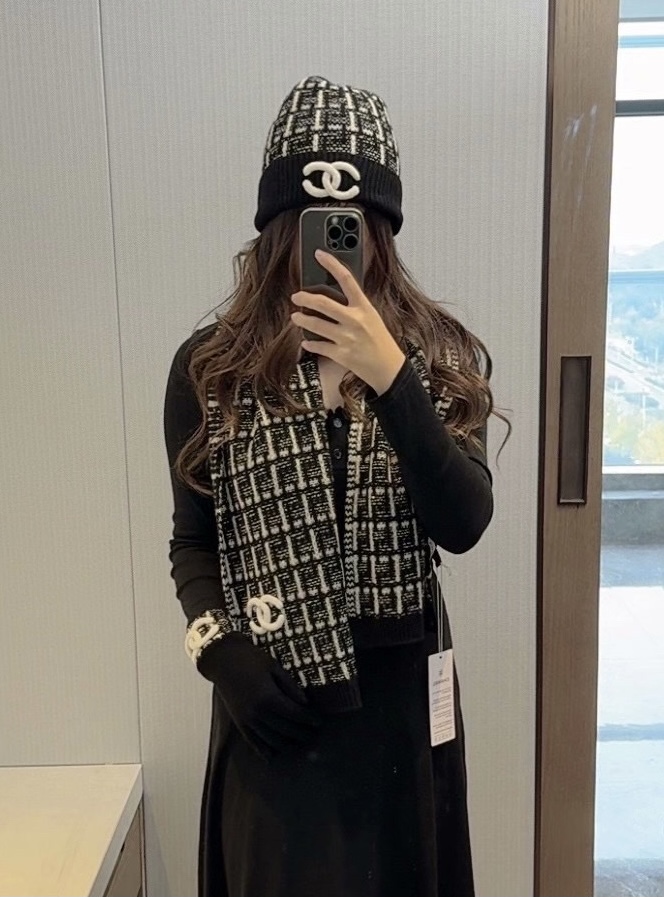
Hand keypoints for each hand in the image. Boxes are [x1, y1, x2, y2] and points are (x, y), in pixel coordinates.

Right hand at [198, 632, 321, 759]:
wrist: (223, 660)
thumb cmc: (250, 659)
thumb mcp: (274, 667)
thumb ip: (290, 686)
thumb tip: (305, 703)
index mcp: (268, 697)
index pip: (294, 714)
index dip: (308, 719)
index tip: (319, 722)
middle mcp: (258, 712)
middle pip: (285, 730)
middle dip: (301, 734)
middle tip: (314, 734)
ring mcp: (247, 720)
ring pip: (271, 740)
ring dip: (287, 744)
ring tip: (299, 743)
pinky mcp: (239, 722)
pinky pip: (252, 742)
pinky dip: (263, 750)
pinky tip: (272, 756)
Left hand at [290, 249, 405, 395]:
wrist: (388, 367)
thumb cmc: (380, 340)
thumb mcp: (372, 317)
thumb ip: (354, 306)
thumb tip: (331, 296)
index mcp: (364, 307)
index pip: (347, 279)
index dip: (331, 264)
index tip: (319, 254)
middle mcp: (355, 320)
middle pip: (324, 303)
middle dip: (305, 298)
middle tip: (296, 296)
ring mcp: (347, 338)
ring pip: (316, 325)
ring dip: (302, 320)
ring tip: (296, 317)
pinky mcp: (341, 354)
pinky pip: (319, 346)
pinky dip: (309, 343)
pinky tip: (306, 341)